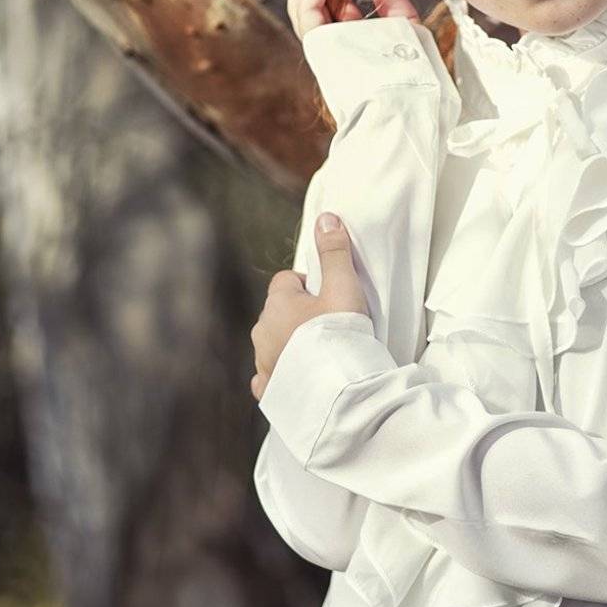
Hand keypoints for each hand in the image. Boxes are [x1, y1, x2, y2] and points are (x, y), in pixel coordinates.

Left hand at [250, 213, 367, 400]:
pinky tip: (300, 379)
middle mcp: (262, 332)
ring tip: (321, 353)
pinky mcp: (269, 389)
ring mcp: (263, 362)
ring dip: (290, 344)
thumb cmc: (339, 335)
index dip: (308, 285)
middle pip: (278, 312)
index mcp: (277, 304)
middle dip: (298, 315)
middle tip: (330, 325)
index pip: (286, 281)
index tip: (329, 296)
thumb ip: (335, 252)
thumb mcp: (343, 286)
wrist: (335, 389)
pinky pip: (270, 377)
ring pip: (273, 344)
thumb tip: (326, 217)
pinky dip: (282, 374)